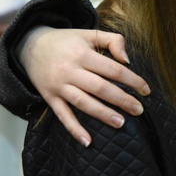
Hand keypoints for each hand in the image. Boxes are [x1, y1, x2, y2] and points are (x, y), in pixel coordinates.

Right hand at [19, 27, 150, 146]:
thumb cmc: (67, 40)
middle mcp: (70, 70)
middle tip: (139, 110)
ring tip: (121, 123)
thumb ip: (113, 40)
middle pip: (100, 88)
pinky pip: (62, 116)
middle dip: (122, 100)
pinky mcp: (49, 97)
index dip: (132, 80)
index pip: (113, 69)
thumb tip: (127, 60)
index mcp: (83, 54)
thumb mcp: (90, 33)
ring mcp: (59, 86)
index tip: (146, 90)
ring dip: (103, 114)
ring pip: (83, 103)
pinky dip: (74, 129)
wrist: (30, 46)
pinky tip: (88, 142)